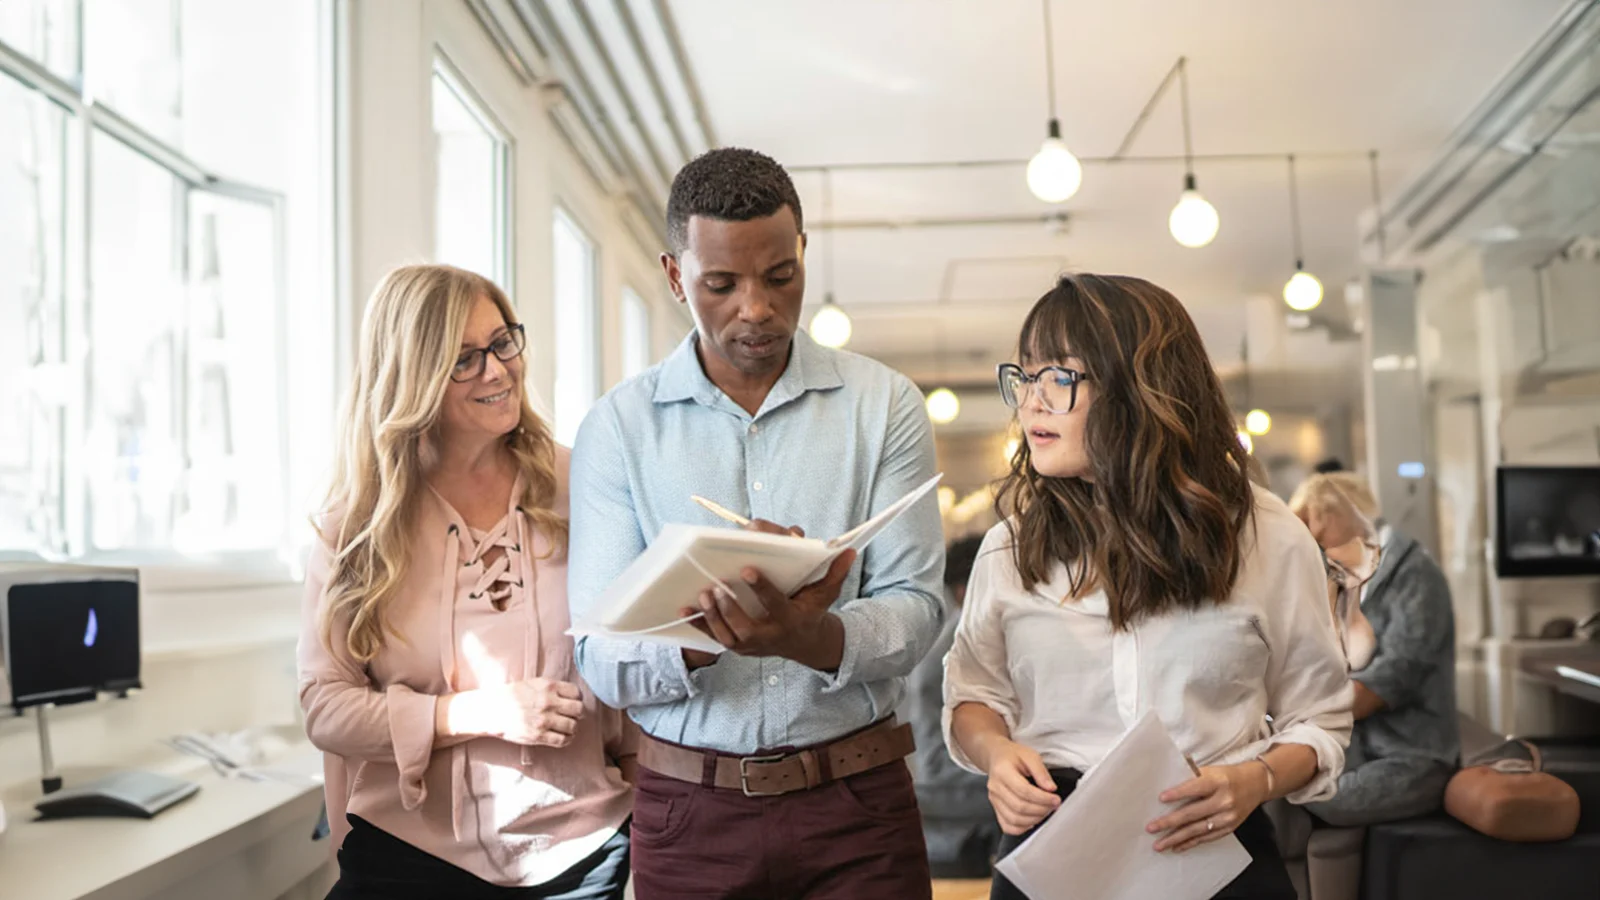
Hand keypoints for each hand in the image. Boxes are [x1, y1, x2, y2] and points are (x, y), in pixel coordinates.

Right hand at [450, 678, 585, 747]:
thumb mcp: (533, 683)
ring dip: (572, 728)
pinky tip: (563, 737)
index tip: (572, 702)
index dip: (576, 698)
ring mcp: (545, 720)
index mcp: (548, 686)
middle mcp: (549, 702)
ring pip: (573, 726)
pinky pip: (563, 740)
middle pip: (578, 709)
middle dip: (577, 714)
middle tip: (572, 716)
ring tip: (567, 728)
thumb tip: (569, 694)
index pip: (576, 692)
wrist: (492, 710)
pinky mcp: (539, 736)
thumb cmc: (511, 696)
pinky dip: (566, 739)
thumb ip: (551, 688)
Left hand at [678, 547, 855, 669]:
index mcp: (790, 618)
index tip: (748, 569)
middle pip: (746, 627)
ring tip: (702, 595)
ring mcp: (751, 645)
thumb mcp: (825, 593)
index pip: (776, 604)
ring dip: (713, 616)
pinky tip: (684, 609)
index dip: (762, 588)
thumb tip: (848, 550)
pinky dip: (699, 625)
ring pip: (728, 636)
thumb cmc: (811, 610)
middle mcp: (769, 636)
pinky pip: (714, 638)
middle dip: (731, 608)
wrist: (804, 643)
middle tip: (716, 585)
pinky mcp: (737, 647)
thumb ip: (834, 572)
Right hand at [984, 740, 1060, 835]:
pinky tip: (1032, 820)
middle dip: (1041, 810)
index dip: (1042, 798)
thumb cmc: (1013, 756)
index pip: (1024, 791)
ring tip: (1046, 811)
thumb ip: (1041, 771)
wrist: (997, 757)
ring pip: (1014, 819)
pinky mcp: (995, 808)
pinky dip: (1022, 828)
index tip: (1056, 799)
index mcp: (1002, 771)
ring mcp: (994, 800)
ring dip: (1034, 819)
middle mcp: (995, 787)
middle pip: (1019, 807)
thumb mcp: (1030, 755)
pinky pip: (1007, 826)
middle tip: (1054, 805)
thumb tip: (1050, 789)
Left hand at [1147, 763, 1269, 852]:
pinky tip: (1176, 847)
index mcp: (1218, 782)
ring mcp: (1227, 817)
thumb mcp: (1212, 770)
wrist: (1256, 784)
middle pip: (1193, 813)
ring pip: (1197, 830)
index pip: (1195, 788)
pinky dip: (1190, 843)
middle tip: (1151, 828)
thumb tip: (1166, 780)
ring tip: (1159, 844)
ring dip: (1176, 838)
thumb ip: (1192, 776)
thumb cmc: (1227, 776)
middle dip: (1170, 822)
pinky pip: (1207, 838)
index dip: (1178, 793)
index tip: (1161, 798)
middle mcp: (1224, 800)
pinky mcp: (1229, 828)